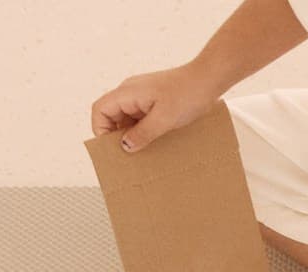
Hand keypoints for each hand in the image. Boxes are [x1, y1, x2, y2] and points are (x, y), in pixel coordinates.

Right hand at [90, 64, 216, 151]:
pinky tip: (153, 141)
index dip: (100, 130)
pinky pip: (139, 117)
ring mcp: (141, 96)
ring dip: (131, 134)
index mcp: (127, 92)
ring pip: (126, 118)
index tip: (112, 148)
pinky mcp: (152, 101)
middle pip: (111, 116)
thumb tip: (125, 146)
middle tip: (128, 154)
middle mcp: (130, 92)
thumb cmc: (187, 94)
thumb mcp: (164, 119)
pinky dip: (142, 130)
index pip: (100, 110)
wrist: (207, 80)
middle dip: (117, 136)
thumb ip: (143, 134)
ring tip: (142, 150)